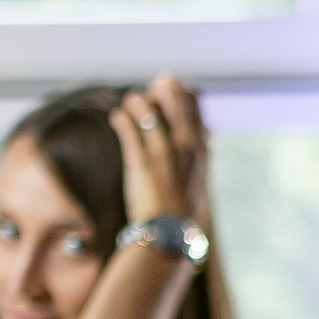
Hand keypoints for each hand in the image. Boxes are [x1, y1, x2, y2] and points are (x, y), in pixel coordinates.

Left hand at [111, 75, 204, 226]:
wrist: (168, 236)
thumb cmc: (180, 213)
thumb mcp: (196, 184)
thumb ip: (196, 160)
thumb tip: (201, 142)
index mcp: (200, 154)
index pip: (196, 114)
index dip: (185, 96)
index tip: (175, 85)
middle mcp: (185, 150)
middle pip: (176, 106)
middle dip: (166, 90)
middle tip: (156, 83)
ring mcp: (163, 154)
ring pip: (151, 112)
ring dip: (139, 102)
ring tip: (131, 100)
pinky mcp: (141, 161)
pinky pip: (129, 129)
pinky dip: (122, 119)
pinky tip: (117, 117)